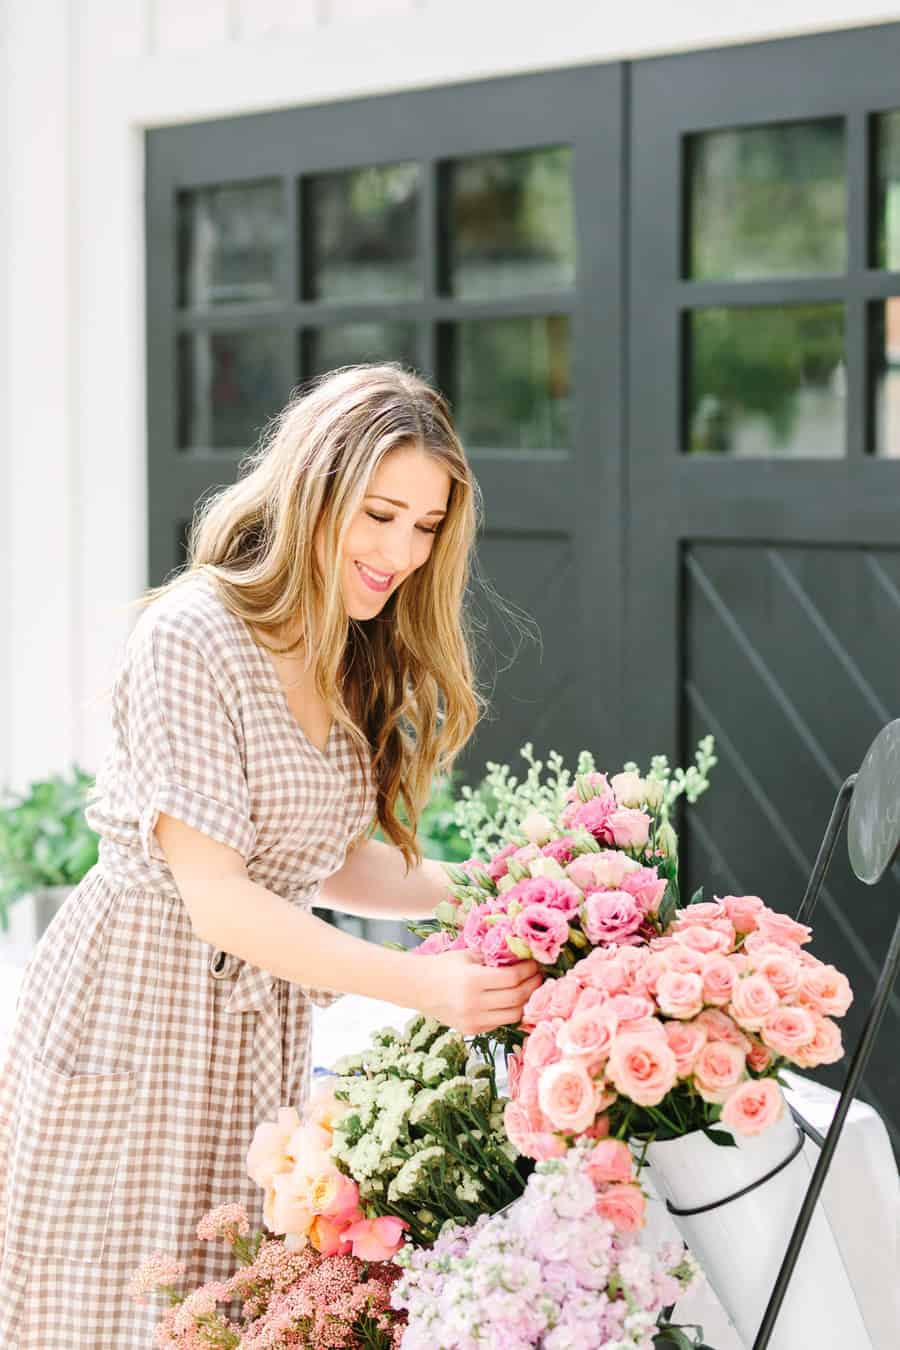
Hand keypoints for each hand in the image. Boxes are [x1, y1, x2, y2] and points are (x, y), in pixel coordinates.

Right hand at [412, 949, 542, 1035]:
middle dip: (533, 986)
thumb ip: (494, 957)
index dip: (528, 970)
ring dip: (526, 1002)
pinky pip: (501, 1023)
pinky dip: (511, 1011)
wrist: (419, 988)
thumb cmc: (445, 967)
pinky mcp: (472, 1030)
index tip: (535, 963)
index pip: (512, 978)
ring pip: (513, 1015)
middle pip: (516, 998)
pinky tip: (514, 1000)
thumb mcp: (468, 955)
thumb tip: (523, 955)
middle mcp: (473, 1004)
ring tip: (530, 989)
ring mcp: (473, 1020)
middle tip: (539, 976)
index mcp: (472, 980)